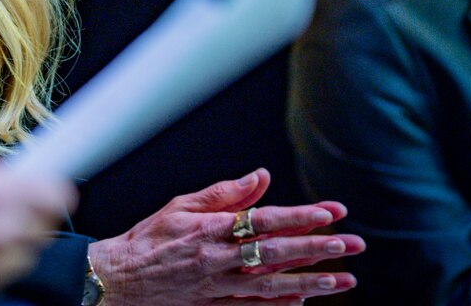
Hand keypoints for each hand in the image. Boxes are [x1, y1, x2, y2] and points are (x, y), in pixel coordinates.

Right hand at [86, 168, 363, 303]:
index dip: (298, 217)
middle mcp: (219, 260)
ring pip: (274, 285)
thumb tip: (261, 177)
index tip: (328, 214)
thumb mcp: (181, 205)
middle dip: (318, 249)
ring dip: (311, 282)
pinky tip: (304, 301)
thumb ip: (224, 193)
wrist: (118, 280)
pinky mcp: (215, 305)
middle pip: (277, 254)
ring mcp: (219, 287)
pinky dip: (281, 304)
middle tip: (352, 245)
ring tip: (344, 280)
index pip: (264, 220)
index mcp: (211, 229)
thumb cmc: (147, 239)